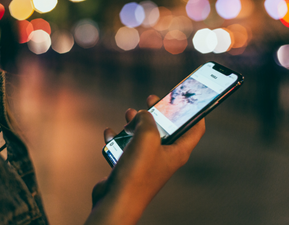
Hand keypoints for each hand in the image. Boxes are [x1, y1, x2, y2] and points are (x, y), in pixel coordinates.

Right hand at [85, 95, 204, 224]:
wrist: (116, 200)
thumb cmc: (137, 172)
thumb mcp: (147, 137)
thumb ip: (147, 119)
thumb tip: (141, 114)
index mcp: (178, 151)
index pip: (196, 128)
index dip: (194, 111)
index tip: (186, 98)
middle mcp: (165, 156)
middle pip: (167, 128)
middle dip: (158, 112)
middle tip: (151, 99)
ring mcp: (148, 162)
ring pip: (145, 136)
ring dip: (136, 122)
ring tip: (128, 113)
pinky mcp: (132, 166)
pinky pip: (127, 146)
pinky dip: (120, 137)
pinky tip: (111, 132)